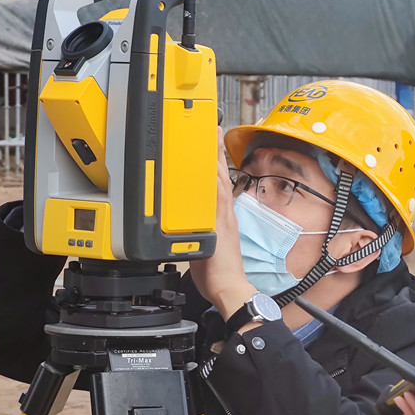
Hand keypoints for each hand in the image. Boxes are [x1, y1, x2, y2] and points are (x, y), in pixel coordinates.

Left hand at [189, 127, 254, 318]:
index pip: (217, 182)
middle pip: (218, 175)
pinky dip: (213, 179)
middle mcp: (223, 212)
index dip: (213, 161)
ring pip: (217, 180)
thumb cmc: (218, 272)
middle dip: (214, 151)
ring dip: (214, 158)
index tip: (210, 142)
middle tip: (212, 128)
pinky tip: (209, 166)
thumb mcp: (205, 245)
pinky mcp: (218, 224)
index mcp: (221, 216)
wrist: (229, 286)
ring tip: (212, 137)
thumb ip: (196, 230)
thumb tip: (185, 225)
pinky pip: (214, 197)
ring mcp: (222, 217)